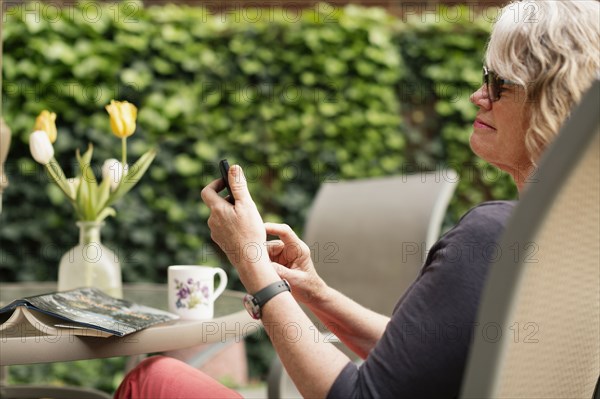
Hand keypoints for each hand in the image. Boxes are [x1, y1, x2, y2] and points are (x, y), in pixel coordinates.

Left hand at [201, 165, 277, 290]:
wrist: (249, 259)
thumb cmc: (250, 232)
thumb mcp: (247, 205)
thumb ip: (239, 186)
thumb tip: (233, 168)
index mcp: (217, 210)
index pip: (207, 191)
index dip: (216, 183)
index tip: (226, 181)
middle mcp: (212, 221)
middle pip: (216, 204)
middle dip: (229, 199)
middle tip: (244, 202)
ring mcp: (215, 233)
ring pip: (221, 216)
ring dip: (231, 212)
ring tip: (247, 217)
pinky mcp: (221, 242)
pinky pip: (224, 227)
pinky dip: (232, 224)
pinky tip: (245, 230)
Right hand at [265, 223, 326, 304]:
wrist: (311, 295)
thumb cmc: (307, 287)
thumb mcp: (294, 280)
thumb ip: (280, 272)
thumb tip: (263, 265)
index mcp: (298, 249)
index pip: (285, 232)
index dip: (272, 227)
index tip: (260, 228)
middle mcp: (289, 249)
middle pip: (269, 245)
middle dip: (261, 254)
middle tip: (255, 266)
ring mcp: (282, 255)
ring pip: (264, 253)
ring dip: (261, 263)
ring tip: (262, 276)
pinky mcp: (276, 261)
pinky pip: (264, 260)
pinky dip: (261, 266)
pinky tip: (260, 275)